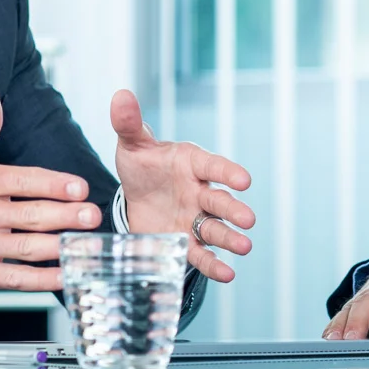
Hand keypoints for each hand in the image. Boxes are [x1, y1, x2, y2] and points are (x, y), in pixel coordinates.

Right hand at [0, 85, 101, 296]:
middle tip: (94, 215)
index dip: (57, 184)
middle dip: (69, 215)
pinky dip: (44, 279)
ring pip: (30, 247)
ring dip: (64, 247)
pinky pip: (16, 279)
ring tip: (88, 245)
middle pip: (34, 214)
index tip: (80, 187)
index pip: (25, 179)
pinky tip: (64, 275)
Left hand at [111, 90, 255, 281]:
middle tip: (248, 219)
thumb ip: (128, 123)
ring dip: (230, 238)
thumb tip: (120, 94)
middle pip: (220, 201)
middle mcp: (200, 192)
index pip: (213, 166)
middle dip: (233, 210)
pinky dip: (214, 265)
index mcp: (192, 164)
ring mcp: (195, 219)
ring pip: (215, 230)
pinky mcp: (186, 243)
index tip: (244, 180)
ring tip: (244, 247)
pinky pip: (202, 255)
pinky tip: (227, 274)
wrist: (137, 195)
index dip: (227, 172)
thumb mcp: (132, 144)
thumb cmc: (142, 164)